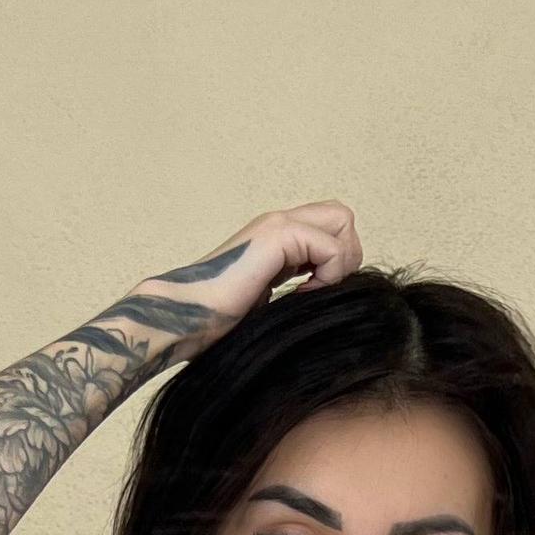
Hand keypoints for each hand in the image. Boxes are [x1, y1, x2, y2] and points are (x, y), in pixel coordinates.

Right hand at [139, 203, 361, 346]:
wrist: (188, 315)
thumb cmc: (217, 319)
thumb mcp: (266, 301)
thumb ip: (292, 287)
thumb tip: (323, 299)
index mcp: (276, 236)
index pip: (331, 226)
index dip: (336, 260)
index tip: (315, 293)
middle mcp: (279, 222)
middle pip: (342, 215)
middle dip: (346, 254)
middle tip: (323, 288)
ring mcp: (278, 224)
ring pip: (342, 221)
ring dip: (339, 262)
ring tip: (312, 291)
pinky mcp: (278, 236)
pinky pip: (331, 248)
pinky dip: (328, 276)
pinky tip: (301, 295)